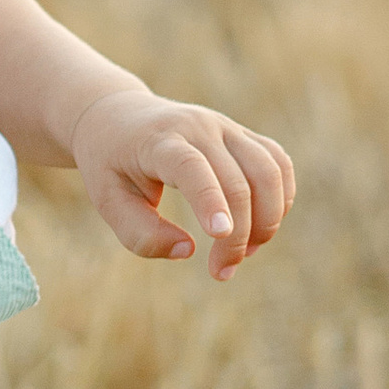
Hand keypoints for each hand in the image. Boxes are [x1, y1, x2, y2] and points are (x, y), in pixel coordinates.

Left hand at [69, 86, 293, 280]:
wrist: (118, 116)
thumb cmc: (110, 164)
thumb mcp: (107, 200)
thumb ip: (140, 233)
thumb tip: (187, 251)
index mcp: (158, 141)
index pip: (190, 165)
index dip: (209, 199)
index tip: (220, 235)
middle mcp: (198, 127)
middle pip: (236, 180)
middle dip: (238, 235)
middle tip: (222, 272)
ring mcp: (225, 127)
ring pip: (269, 171)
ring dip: (268, 219)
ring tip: (244, 253)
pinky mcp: (242, 134)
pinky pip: (278, 164)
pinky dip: (281, 199)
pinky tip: (261, 229)